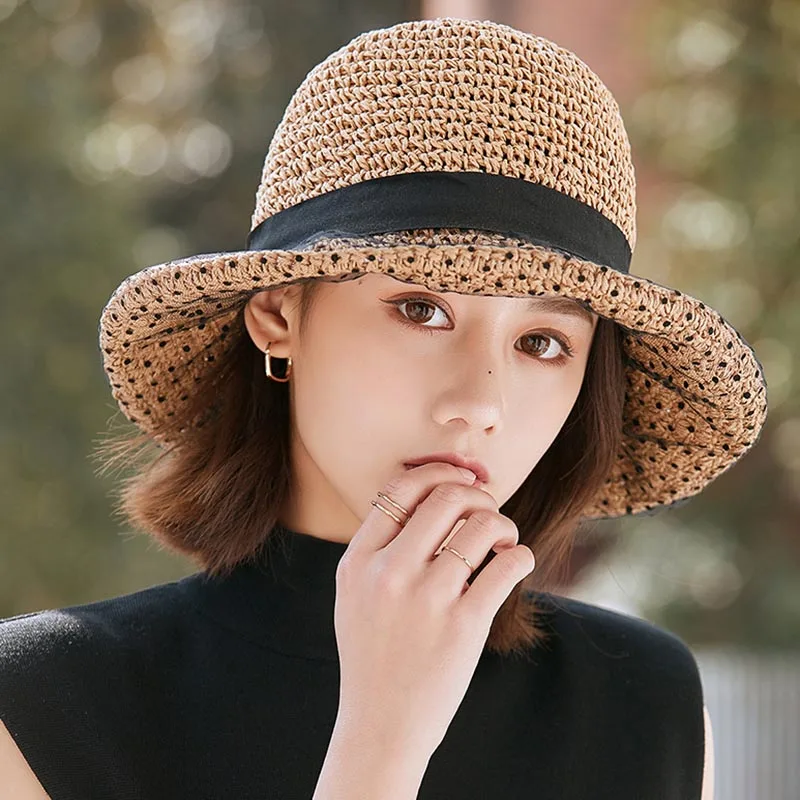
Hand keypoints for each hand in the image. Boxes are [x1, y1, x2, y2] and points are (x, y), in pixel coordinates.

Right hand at [332, 462, 535, 759]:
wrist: (382, 724)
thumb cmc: (373, 652)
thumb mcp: (353, 593)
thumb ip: (379, 545)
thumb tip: (431, 494)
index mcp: (357, 560)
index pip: (402, 487)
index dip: (439, 472)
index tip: (459, 479)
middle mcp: (388, 572)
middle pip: (447, 496)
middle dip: (477, 494)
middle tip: (486, 511)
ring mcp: (426, 598)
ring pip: (482, 524)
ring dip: (503, 524)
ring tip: (503, 540)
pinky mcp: (464, 624)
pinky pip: (508, 564)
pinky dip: (521, 554)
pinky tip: (516, 562)